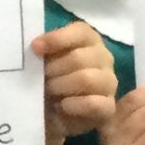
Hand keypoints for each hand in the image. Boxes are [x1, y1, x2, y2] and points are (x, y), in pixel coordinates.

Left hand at [35, 19, 117, 144]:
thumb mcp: (42, 60)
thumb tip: (36, 46)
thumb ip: (42, 49)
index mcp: (88, 39)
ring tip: (49, 92)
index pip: (80, 32)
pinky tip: (62, 106)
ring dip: (61, 86)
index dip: (57, 39)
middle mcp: (103, 57)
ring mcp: (109, 82)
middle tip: (41, 78)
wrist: (51, 112)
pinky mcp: (108, 106)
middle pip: (79, 58)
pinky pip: (94, 104)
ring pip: (86, 79)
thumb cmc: (48, 78)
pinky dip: (74, 105)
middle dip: (54, 69)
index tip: (35, 48)